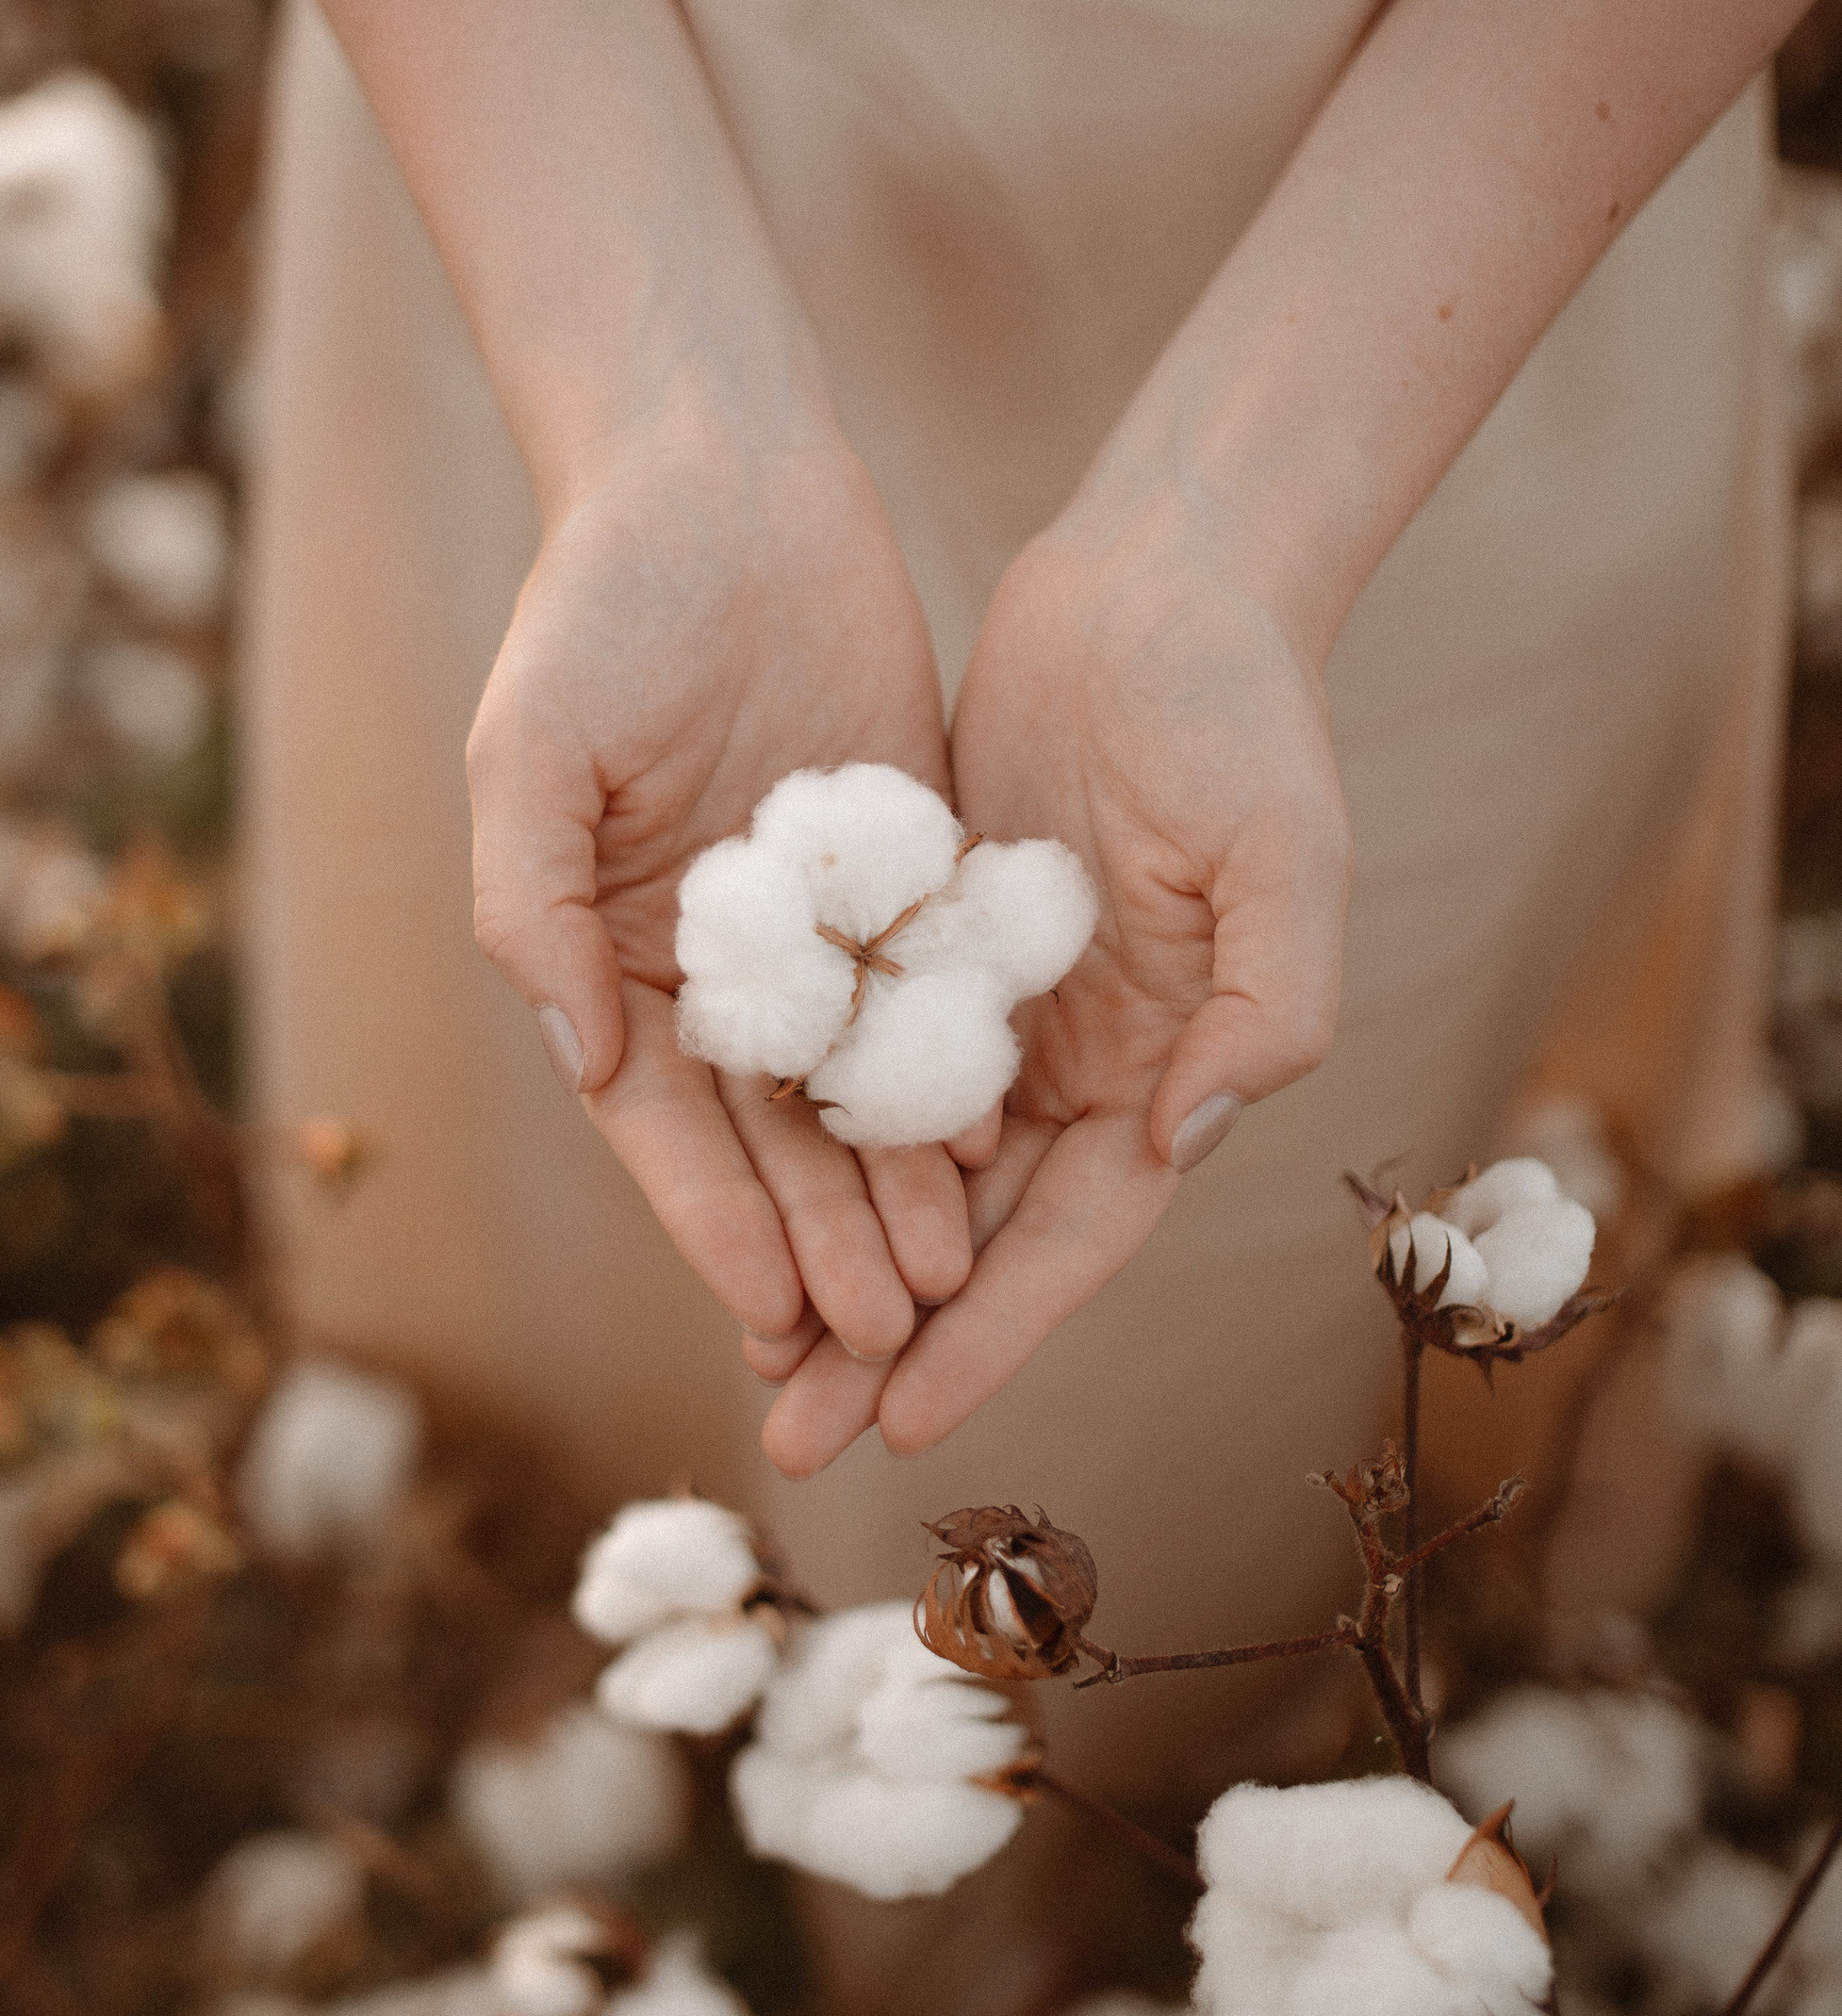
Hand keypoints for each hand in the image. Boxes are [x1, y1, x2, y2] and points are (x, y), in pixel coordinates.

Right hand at [467, 410, 984, 1359]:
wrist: (719, 475)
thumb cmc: (594, 607)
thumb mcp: (529, 755)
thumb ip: (536, 913)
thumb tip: (581, 1062)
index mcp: (609, 953)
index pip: (664, 1122)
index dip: (711, 1221)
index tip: (765, 1313)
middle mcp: (714, 961)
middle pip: (767, 1137)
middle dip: (818, 1241)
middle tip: (880, 1337)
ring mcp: (814, 922)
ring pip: (857, 1089)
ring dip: (891, 1189)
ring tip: (945, 1286)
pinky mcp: (903, 867)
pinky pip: (933, 994)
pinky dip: (956, 1075)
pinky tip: (998, 1152)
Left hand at [757, 515, 1350, 1471]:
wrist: (1162, 578)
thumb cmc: (1246, 706)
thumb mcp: (1284, 848)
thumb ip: (1265, 1001)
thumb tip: (1183, 1139)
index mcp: (1169, 1066)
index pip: (1070, 1238)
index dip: (993, 1336)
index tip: (908, 1423)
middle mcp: (1082, 1061)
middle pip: (975, 1238)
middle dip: (892, 1341)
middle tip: (792, 1438)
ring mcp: (999, 1005)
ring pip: (903, 1171)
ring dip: (835, 1259)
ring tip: (754, 1357)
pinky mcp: (929, 936)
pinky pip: (857, 1059)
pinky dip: (804, 1132)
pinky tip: (731, 1189)